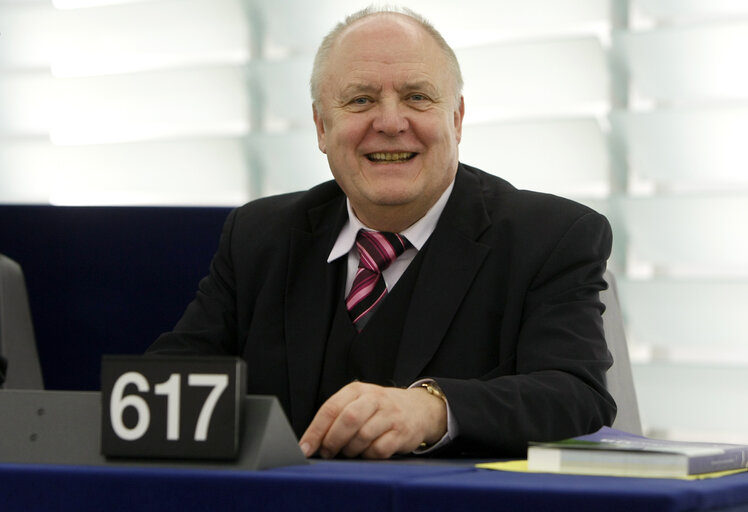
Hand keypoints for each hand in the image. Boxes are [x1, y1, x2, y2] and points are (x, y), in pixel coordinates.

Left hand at [298, 381, 446, 458]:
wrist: (419, 409)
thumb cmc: (379, 409)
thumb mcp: (357, 402)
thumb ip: (336, 416)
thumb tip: (311, 442)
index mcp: (357, 390)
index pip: (331, 408)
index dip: (315, 431)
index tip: (304, 448)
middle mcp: (374, 399)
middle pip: (348, 420)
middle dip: (332, 441)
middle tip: (327, 452)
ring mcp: (390, 415)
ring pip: (362, 436)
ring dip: (350, 450)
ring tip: (348, 452)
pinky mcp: (402, 432)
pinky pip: (378, 450)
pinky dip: (368, 456)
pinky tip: (367, 453)